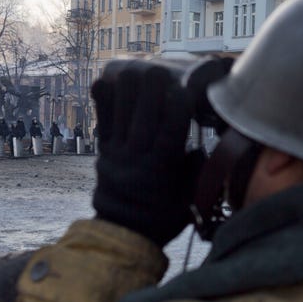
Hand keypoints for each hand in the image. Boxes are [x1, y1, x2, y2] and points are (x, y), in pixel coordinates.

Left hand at [90, 60, 202, 245]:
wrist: (123, 233)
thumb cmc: (162, 217)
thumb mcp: (187, 201)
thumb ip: (194, 173)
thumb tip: (200, 149)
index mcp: (161, 170)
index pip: (170, 134)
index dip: (176, 110)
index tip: (184, 90)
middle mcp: (138, 158)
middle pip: (143, 119)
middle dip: (150, 92)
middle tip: (157, 69)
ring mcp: (118, 153)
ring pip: (121, 117)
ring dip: (127, 91)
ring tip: (133, 67)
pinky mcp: (104, 151)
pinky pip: (102, 123)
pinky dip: (102, 102)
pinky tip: (103, 80)